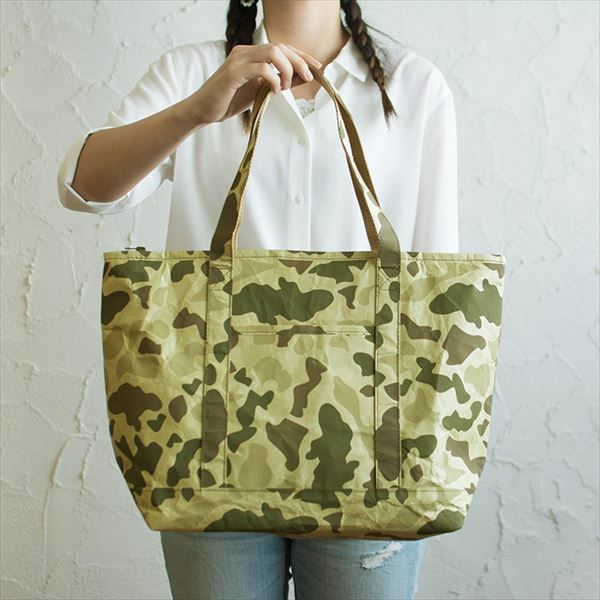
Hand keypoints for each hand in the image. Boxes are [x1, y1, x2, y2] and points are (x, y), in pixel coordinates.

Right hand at [182, 42, 321, 125]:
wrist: (202, 110)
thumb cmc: (228, 101)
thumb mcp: (259, 91)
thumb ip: (278, 82)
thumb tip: (302, 78)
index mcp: (251, 54)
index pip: (282, 48)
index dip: (302, 56)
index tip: (317, 68)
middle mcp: (245, 52)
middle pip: (280, 47)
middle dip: (299, 62)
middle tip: (308, 79)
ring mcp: (238, 60)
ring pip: (272, 52)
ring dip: (286, 69)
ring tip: (285, 87)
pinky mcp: (232, 73)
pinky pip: (260, 68)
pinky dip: (273, 78)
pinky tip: (274, 90)